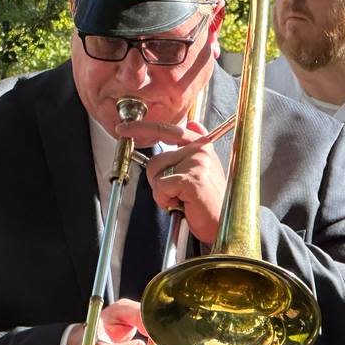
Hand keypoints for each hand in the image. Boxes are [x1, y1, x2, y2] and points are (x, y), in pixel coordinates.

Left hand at [116, 119, 226, 243]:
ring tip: (181, 198)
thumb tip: (192, 122)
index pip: (167, 129)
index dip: (142, 128)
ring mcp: (197, 163)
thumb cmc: (209, 201)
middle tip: (174, 193)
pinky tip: (181, 203)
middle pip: (156, 160)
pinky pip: (161, 187)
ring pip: (155, 173)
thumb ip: (193, 147)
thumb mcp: (203, 168)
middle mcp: (200, 150)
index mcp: (201, 145)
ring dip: (161, 191)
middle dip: (157, 180)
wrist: (221, 222)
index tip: (123, 128)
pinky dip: (164, 200)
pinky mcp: (192, 179)